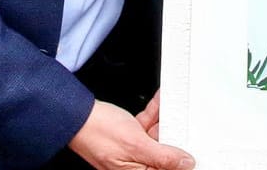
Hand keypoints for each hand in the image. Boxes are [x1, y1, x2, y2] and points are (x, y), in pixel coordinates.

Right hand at [69, 98, 194, 169]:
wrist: (75, 115)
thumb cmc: (98, 133)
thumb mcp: (136, 145)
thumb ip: (162, 156)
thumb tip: (184, 164)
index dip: (180, 160)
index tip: (191, 147)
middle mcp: (134, 165)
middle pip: (163, 154)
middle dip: (172, 135)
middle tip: (181, 121)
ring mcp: (130, 150)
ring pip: (156, 137)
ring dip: (163, 119)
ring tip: (170, 106)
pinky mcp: (127, 137)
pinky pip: (146, 125)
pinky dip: (153, 114)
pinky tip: (159, 102)